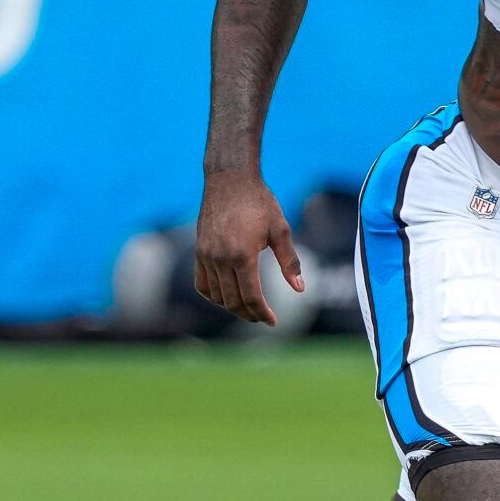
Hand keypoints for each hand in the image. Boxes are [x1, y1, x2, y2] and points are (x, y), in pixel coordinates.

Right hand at [193, 168, 304, 325]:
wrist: (230, 179)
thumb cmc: (259, 201)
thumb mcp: (281, 229)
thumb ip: (290, 262)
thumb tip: (300, 289)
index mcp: (243, 255)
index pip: (251, 296)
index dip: (263, 313)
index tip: (273, 321)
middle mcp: (221, 258)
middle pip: (233, 301)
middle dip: (249, 314)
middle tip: (263, 318)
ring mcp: (206, 255)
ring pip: (216, 296)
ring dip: (232, 307)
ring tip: (248, 309)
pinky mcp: (198, 251)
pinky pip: (201, 283)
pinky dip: (213, 296)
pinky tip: (226, 297)